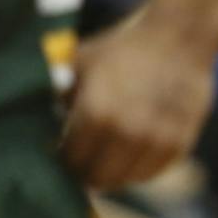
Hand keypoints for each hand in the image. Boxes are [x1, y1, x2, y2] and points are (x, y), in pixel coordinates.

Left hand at [61, 12, 217, 191]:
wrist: (179, 36)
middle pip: (96, 178)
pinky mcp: (180, 144)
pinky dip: (136, 169)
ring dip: (111, 173)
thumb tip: (38, 126)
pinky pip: (150, 173)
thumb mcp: (80, 65)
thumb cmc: (122, 49)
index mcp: (97, 113)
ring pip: (124, 180)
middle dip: (84, 172)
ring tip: (104, 157)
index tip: (59, 153)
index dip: (61, 159)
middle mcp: (128, 132)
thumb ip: (57, 96)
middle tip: (80, 161)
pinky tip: (128, 152)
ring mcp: (157, 141)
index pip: (70, 161)